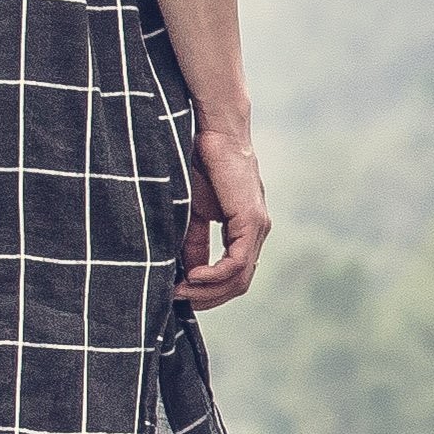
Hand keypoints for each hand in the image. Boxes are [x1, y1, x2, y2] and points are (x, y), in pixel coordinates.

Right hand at [177, 124, 269, 307]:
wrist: (211, 133)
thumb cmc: (200, 166)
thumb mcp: (192, 214)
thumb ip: (193, 244)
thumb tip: (187, 274)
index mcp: (244, 231)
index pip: (233, 275)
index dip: (206, 291)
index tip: (177, 295)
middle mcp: (256, 233)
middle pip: (238, 284)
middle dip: (206, 298)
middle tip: (176, 300)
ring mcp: (257, 228)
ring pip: (239, 278)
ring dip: (208, 291)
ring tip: (180, 291)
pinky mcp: (251, 220)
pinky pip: (237, 262)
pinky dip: (214, 275)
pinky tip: (193, 275)